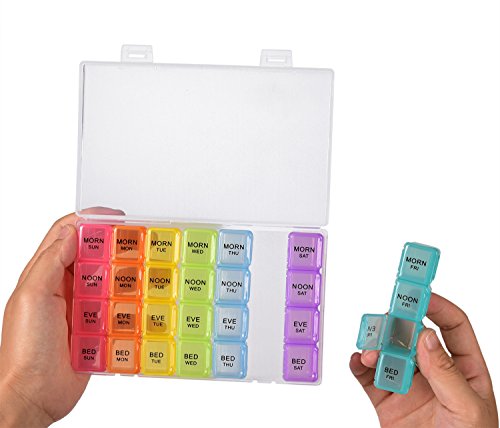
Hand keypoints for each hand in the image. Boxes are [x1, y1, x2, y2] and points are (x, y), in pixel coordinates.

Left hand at [0, 209, 121, 426]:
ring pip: (108, 281)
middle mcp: (65, 287)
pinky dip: (128, 303)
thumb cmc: (26, 347)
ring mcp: (82, 308)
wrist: (34, 395)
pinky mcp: (96, 328)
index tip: (117, 217)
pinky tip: (141, 301)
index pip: (67, 234)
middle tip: (138, 242)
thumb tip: (73, 231)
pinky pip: (116, 309)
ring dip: (125, 274)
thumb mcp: (33, 297)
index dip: (90, 220)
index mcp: (45, 274)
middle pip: (93, 255)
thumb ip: (51, 262)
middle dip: (114, 245)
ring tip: (144, 269)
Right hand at [350, 293, 497, 426]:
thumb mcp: (467, 412)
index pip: (453, 328)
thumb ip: (446, 373)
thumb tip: (426, 336)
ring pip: (388, 352)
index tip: (419, 294)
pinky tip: (358, 361)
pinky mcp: (386, 401)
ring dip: (376, 345)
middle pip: (414, 336)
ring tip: (370, 350)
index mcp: (464, 373)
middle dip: (399, 324)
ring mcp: (409, 387)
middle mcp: (435, 375)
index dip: (438, 306)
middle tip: (387, 318)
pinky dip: (358, 365)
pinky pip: (368, 377)